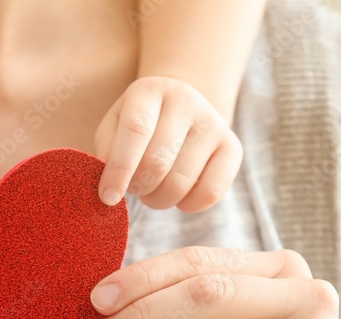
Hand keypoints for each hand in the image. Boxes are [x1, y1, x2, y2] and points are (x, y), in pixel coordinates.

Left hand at [94, 76, 242, 212]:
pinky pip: (210, 193)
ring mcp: (214, 124)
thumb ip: (106, 150)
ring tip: (153, 189)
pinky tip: (178, 195)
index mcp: (150, 90)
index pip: (136, 130)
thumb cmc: (140, 125)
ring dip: (158, 199)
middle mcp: (186, 101)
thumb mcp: (115, 126)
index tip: (108, 197)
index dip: (119, 169)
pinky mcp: (233, 148)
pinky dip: (187, 206)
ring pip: (180, 183)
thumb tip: (110, 185)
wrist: (183, 109)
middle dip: (139, 187)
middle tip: (134, 187)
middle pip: (158, 162)